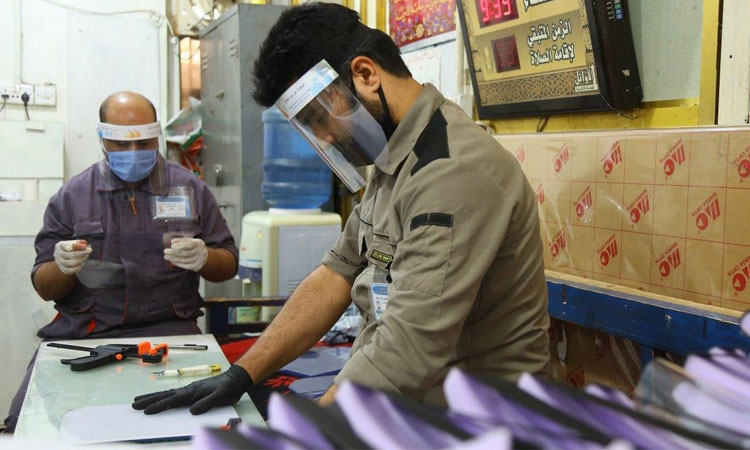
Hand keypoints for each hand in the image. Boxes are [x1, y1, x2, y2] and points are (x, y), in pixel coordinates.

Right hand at [54, 240, 91, 274]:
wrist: (67, 256)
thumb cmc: (74, 248)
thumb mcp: (76, 243)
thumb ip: (81, 243)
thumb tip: (84, 245)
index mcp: (60, 245)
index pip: (66, 246)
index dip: (76, 246)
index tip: (85, 246)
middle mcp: (57, 254)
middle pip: (68, 255)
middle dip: (81, 253)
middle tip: (89, 250)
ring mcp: (59, 262)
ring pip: (70, 263)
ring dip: (80, 260)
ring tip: (86, 256)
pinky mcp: (63, 269)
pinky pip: (71, 270)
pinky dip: (78, 267)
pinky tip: (82, 263)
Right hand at [132, 364, 253, 414]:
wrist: (235, 381)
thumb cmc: (228, 388)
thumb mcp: (220, 397)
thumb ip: (206, 404)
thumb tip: (192, 411)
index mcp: (193, 391)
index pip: (172, 400)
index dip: (159, 406)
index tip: (147, 411)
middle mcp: (189, 390)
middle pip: (165, 396)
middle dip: (149, 400)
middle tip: (134, 404)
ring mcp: (190, 391)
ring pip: (167, 395)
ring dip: (153, 398)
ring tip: (139, 400)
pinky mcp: (193, 393)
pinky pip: (174, 396)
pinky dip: (164, 398)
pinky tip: (159, 400)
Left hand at [164, 238, 207, 271]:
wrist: (204, 256)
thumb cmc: (193, 246)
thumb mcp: (189, 241)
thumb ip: (181, 240)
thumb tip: (172, 241)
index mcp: (199, 243)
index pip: (190, 244)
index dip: (181, 245)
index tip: (172, 245)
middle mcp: (201, 252)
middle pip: (186, 253)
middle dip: (174, 252)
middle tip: (165, 251)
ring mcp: (199, 260)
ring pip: (185, 260)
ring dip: (174, 258)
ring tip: (166, 256)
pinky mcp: (197, 266)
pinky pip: (186, 266)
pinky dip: (178, 263)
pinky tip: (172, 261)